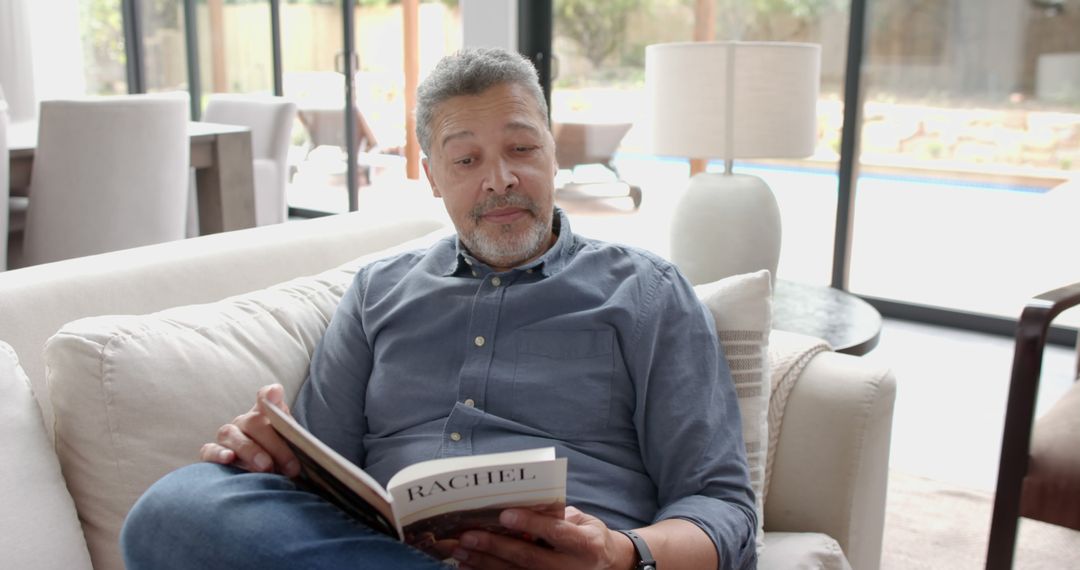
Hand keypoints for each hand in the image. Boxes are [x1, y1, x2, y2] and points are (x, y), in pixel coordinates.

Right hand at [199, 383, 299, 477]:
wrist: (267, 478)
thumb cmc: (282, 461)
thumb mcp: (292, 446)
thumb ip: (291, 429)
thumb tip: (279, 396)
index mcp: (265, 415)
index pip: (265, 397)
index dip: (269, 395)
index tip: (276, 392)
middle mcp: (244, 422)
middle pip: (253, 422)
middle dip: (274, 444)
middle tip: (290, 466)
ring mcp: (227, 436)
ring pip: (231, 434)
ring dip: (250, 450)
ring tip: (266, 467)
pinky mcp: (212, 453)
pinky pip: (210, 450)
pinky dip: (218, 454)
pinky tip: (229, 458)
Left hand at [449, 506, 634, 569]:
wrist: (605, 566)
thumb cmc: (588, 536)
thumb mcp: (582, 521)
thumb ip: (555, 515)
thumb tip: (520, 503)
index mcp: (585, 545)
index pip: (555, 533)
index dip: (530, 524)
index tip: (504, 515)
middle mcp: (570, 569)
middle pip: (528, 558)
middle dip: (495, 547)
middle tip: (468, 536)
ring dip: (483, 563)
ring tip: (460, 550)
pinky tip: (467, 566)